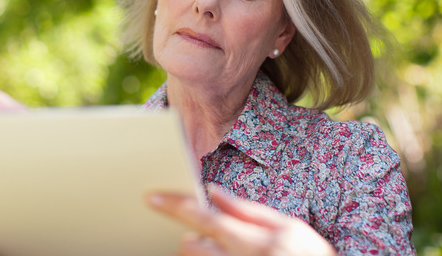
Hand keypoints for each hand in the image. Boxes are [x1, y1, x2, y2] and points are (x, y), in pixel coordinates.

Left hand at [147, 184, 335, 255]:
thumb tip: (214, 193)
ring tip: (220, 250)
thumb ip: (248, 211)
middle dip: (191, 239)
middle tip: (201, 237)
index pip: (204, 218)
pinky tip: (217, 253)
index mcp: (253, 240)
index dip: (175, 206)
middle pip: (190, 247)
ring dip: (198, 254)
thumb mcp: (289, 227)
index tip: (152, 197)